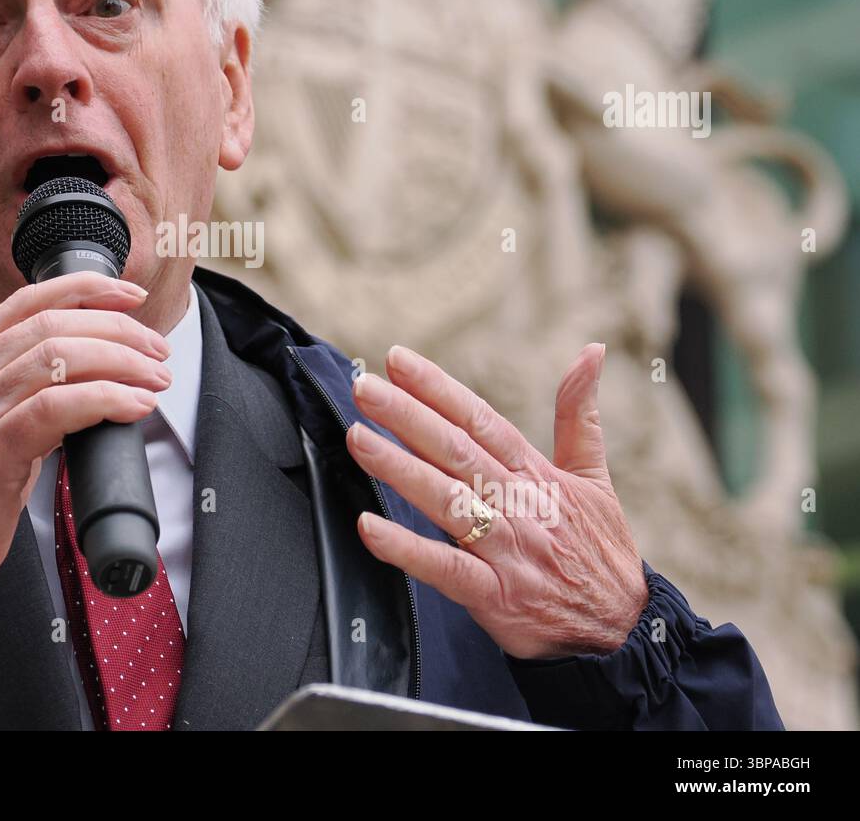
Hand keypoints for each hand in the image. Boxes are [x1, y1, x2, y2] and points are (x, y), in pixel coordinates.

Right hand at [0, 272, 171, 610]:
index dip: (85, 290)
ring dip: (121, 363)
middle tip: (156, 352)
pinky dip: (106, 399)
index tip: (128, 297)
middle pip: (51, 325)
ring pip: (58, 357)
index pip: (26, 301)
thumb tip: (94, 374)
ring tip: (154, 380)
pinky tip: (133, 407)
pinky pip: (56, 407)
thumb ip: (23, 390)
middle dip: (117, 330)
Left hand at [347, 343, 649, 659]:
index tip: (398, 361)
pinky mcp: (495, 596)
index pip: (481, 421)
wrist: (624, 632)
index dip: (438, 389)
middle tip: (365, 386)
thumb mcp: (595, 477)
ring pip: (447, 502)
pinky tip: (369, 526)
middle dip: (408, 416)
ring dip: (400, 469)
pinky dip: (406, 548)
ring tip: (359, 439)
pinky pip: (445, 569)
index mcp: (537, 475)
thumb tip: (590, 352)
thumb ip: (579, 414)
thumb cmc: (600, 550)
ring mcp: (507, 551)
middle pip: (457, 452)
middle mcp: (520, 506)